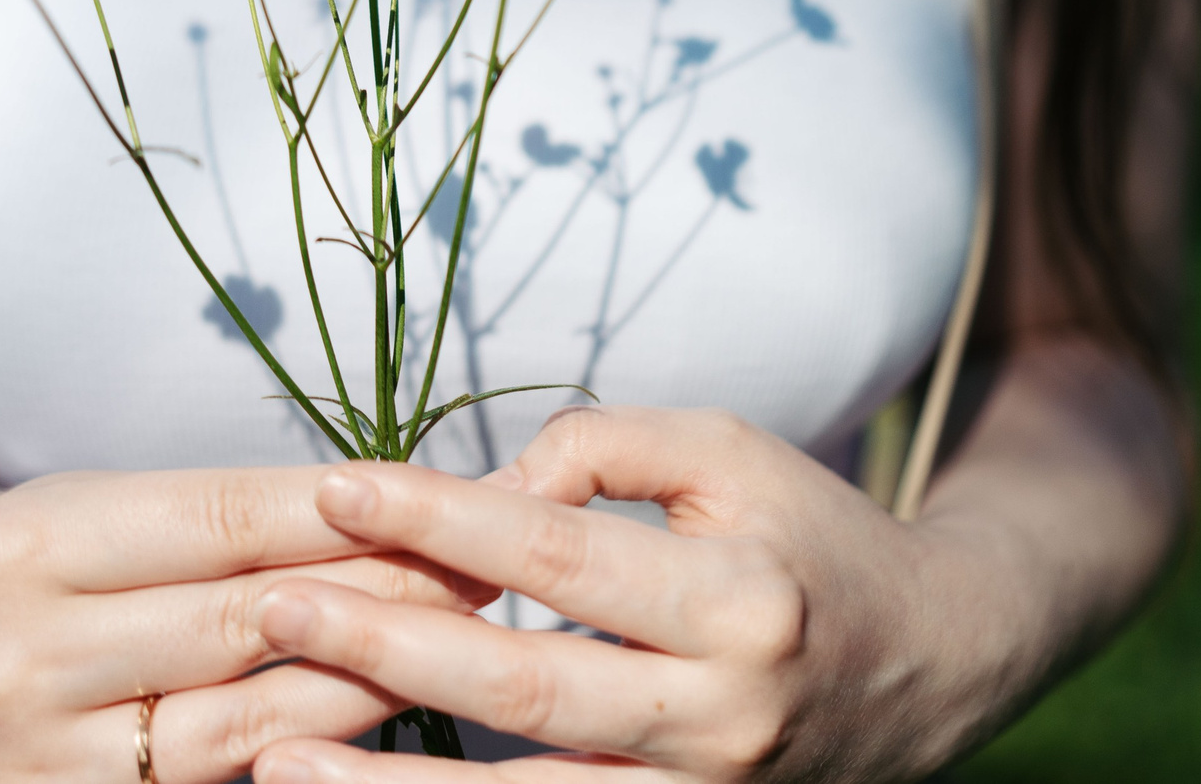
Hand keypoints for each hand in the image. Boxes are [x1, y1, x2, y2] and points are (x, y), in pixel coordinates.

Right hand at [0, 467, 499, 783]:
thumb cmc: (49, 558)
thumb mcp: (108, 503)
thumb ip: (230, 513)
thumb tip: (399, 502)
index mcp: (28, 546)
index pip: (226, 521)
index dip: (350, 510)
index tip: (453, 493)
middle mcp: (25, 657)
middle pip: (250, 618)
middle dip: (387, 585)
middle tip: (492, 558)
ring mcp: (49, 757)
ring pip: (258, 717)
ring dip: (378, 670)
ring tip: (468, 631)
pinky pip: (235, 775)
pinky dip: (322, 738)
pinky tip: (391, 701)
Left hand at [242, 407, 1020, 783]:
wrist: (931, 663)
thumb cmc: (803, 534)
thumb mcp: (726, 452)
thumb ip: (604, 447)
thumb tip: (486, 493)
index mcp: (743, 601)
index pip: (559, 557)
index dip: (441, 519)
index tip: (338, 485)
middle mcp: (726, 716)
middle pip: (524, 693)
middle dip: (384, 651)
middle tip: (270, 608)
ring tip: (268, 763)